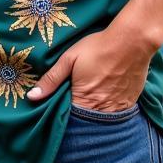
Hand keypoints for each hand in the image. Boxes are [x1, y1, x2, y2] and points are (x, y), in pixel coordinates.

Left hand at [25, 28, 151, 111]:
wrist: (130, 42)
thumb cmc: (96, 48)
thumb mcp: (68, 59)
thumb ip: (51, 79)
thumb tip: (32, 96)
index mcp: (84, 100)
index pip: (71, 118)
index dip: (64, 113)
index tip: (60, 106)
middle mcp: (103, 109)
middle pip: (88, 121)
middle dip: (80, 114)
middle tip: (75, 98)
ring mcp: (119, 108)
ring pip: (103, 119)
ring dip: (95, 112)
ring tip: (91, 96)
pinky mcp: (131, 103)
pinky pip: (117, 113)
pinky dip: (109, 108)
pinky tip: (106, 94)